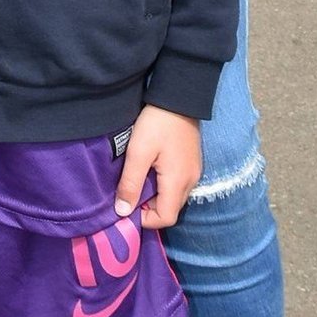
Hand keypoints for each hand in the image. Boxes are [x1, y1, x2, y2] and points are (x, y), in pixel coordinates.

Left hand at [115, 105, 202, 230]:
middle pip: (171, 209)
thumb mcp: (138, 153)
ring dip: (156, 196)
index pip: (166, 219)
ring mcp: (194, 172)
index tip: (128, 205)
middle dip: (150, 208)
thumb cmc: (157, 124)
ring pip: (174, 197)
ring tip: (139, 180)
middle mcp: (191, 181)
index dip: (145, 219)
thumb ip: (130, 184)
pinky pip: (178, 184)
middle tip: (130, 192)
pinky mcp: (193, 162)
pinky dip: (164, 185)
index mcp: (178, 182)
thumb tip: (122, 212)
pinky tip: (151, 170)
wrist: (179, 97)